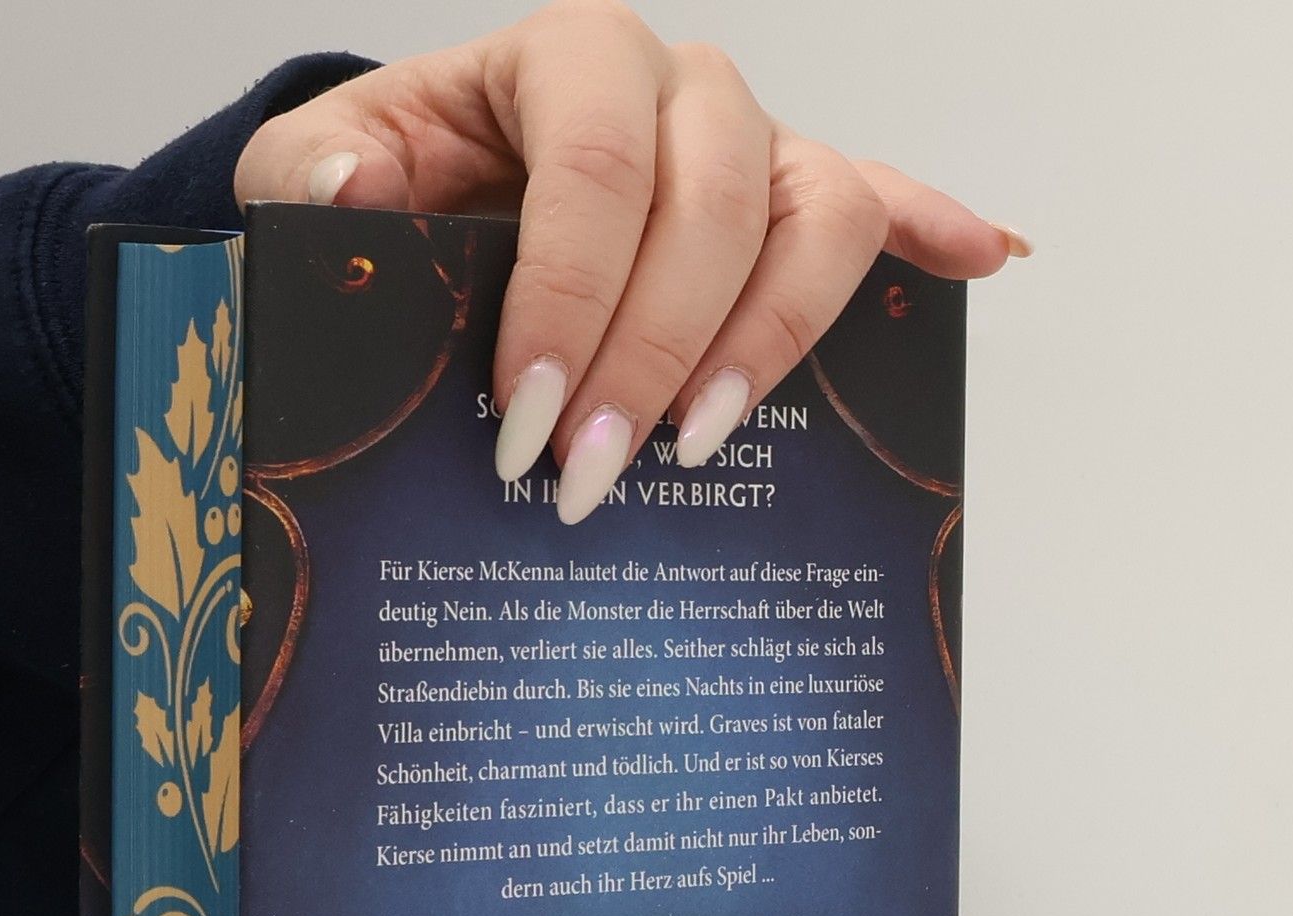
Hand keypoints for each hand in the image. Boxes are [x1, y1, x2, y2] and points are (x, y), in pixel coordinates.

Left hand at [235, 1, 1028, 523]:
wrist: (444, 201)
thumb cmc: (391, 191)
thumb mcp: (313, 174)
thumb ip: (311, 175)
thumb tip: (353, 196)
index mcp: (571, 60)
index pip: (598, 170)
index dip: (573, 301)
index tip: (527, 422)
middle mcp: (681, 87)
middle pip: (716, 205)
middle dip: (653, 355)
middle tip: (593, 478)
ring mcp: (754, 145)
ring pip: (817, 216)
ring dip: (774, 339)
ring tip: (704, 444)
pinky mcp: (794, 204)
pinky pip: (881, 206)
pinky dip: (937, 231)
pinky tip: (981, 267)